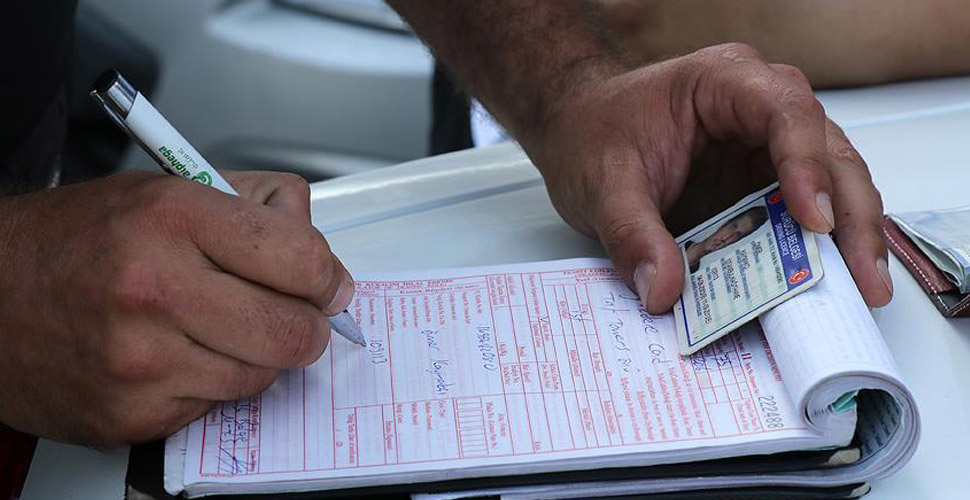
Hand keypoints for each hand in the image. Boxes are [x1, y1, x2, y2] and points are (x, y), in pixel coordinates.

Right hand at [0, 171, 352, 446]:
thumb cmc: (77, 241)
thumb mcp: (163, 191)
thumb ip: (250, 206)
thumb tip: (315, 243)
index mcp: (171, 218)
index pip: (299, 258)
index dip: (326, 276)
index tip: (326, 284)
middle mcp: (154, 288)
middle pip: (293, 331)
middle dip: (308, 326)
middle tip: (296, 317)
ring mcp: (141, 359)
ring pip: (260, 374)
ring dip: (257, 355)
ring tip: (220, 329)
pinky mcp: (131, 413)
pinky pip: (214, 406)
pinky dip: (211, 384)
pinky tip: (177, 356)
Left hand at [528, 43, 890, 312]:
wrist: (579, 133)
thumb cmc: (592, 136)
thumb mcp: (601, 183)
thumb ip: (630, 234)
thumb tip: (663, 291)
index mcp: (722, 82)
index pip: (785, 111)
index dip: (808, 163)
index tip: (813, 219)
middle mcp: (759, 106)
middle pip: (830, 150)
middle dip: (852, 216)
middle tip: (864, 279)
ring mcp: (768, 146)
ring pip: (833, 184)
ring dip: (851, 238)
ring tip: (864, 292)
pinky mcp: (765, 184)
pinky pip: (805, 214)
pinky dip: (819, 250)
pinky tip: (833, 287)